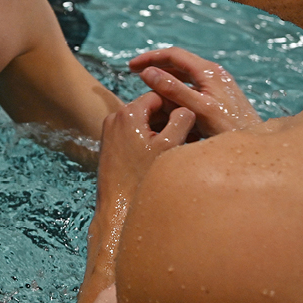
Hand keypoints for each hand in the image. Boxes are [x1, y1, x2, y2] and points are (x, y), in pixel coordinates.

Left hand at [99, 91, 191, 205]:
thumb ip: (182, 119)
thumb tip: (187, 108)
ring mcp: (111, 132)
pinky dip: (149, 140)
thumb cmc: (142, 177)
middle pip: (150, 109)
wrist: (117, 207)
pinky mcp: (110, 146)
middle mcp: (115, 118)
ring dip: (161, 131)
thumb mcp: (169, 145)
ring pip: (143, 123)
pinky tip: (164, 155)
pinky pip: (134, 134)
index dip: (177, 105)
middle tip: (190, 134)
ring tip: (180, 146)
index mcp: (128, 113)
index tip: (192, 119)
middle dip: (170, 119)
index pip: (159, 96)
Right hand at [129, 47, 260, 138]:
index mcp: (209, 71)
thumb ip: (174, 90)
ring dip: (165, 79)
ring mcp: (218, 85)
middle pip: (178, 63)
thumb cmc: (230, 130)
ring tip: (147, 88)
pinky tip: (168, 103)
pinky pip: (192, 88)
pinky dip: (176, 91)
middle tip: (134, 74)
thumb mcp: (198, 110)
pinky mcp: (220, 97)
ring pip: (185, 76)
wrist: (256, 147)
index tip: (131, 67)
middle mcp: (214, 73)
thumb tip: (148, 73)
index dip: (150, 58)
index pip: (173, 55)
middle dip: (156, 66)